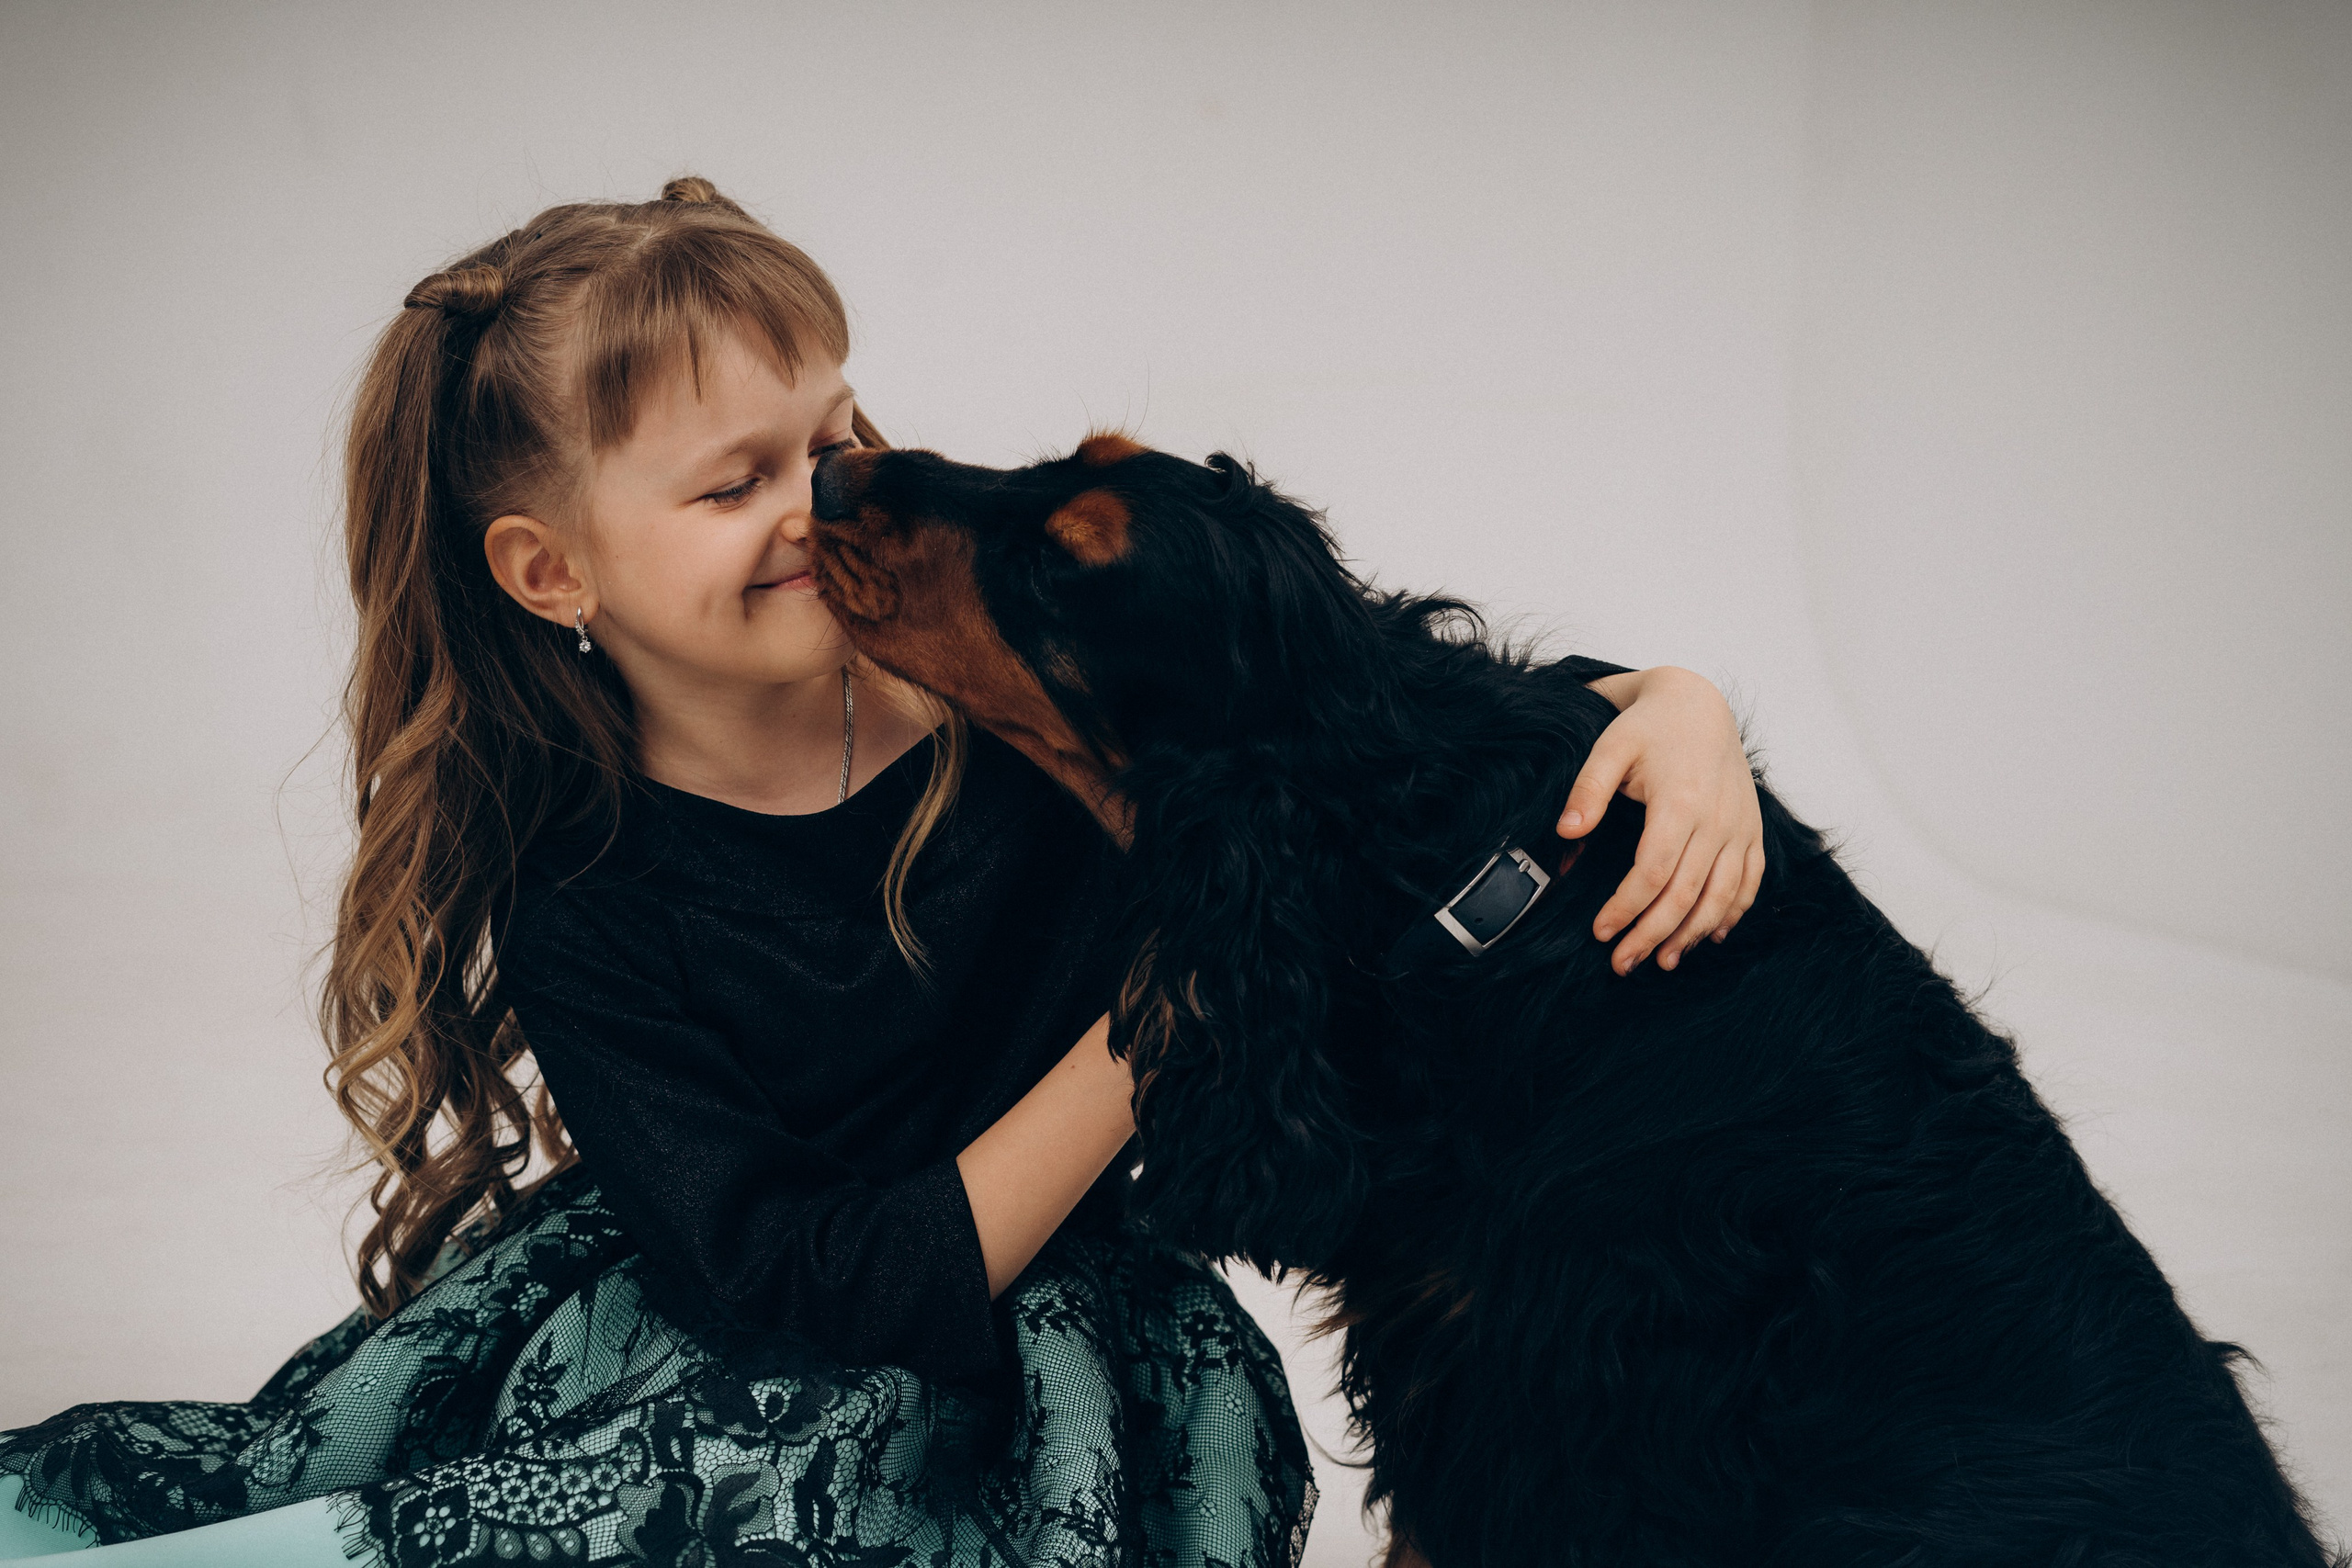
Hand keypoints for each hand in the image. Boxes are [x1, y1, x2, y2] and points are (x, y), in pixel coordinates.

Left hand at [1561, 667, 1761, 974]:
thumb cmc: (1647, 727)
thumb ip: (1587, 790)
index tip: (1601, 932)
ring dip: (1692, 935)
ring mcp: (1740, 827)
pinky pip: (1749, 882)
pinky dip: (1731, 914)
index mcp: (1680, 801)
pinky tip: (1709, 936)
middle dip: (1652, 934)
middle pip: (1686, 894)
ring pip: (1721, 897)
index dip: (1627, 908)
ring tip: (1661, 960)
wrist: (1699, 704)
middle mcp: (1717, 819)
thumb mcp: (1609, 747)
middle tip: (1623, 963)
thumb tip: (1565, 832)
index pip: (1653, 872)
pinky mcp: (1752, 830)